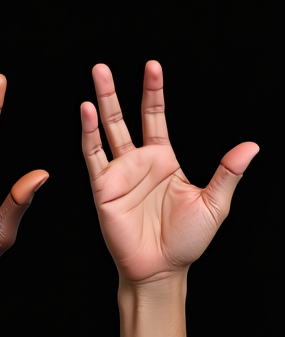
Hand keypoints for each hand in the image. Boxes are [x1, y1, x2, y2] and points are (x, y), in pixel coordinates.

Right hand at [81, 60, 258, 284]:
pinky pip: (93, 155)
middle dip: (114, 91)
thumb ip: (227, 173)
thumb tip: (250, 146)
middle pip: (123, 117)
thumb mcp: (215, 204)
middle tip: (103, 66)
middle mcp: (138, 160)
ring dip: (99, 103)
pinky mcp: (103, 186)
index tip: (151, 67)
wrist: (162, 269)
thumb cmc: (187, 240)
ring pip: (105, 129)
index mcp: (164, 160)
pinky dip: (88, 133)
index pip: (154, 117)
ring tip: (96, 76)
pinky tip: (86, 112)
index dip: (153, 92)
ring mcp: (119, 172)